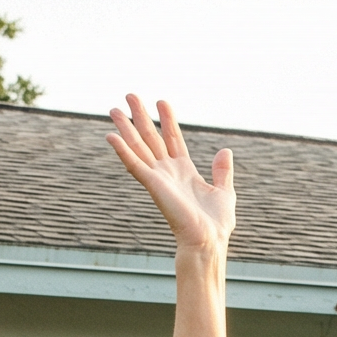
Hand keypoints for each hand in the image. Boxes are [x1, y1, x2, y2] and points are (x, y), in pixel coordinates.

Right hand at [107, 95, 234, 251]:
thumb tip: (225, 151)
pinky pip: (134, 165)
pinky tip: (111, 136)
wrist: (208, 241)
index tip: (162, 101)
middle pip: (151, 138)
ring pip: (138, 147)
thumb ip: (222, 171)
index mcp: (184, 172)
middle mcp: (168, 173)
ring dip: (126, 128)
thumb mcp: (224, 192)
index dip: (168, 120)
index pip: (173, 139)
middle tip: (130, 95)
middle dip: (141, 117)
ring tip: (115, 109)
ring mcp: (158, 178)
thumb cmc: (216, 224)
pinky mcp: (152, 185)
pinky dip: (122, 150)